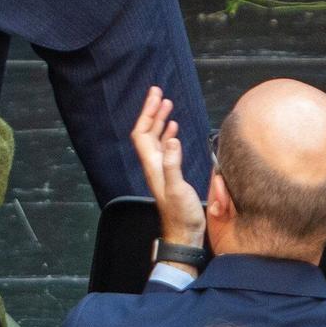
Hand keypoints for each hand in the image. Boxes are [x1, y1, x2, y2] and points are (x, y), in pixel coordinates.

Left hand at [131, 86, 203, 247]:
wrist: (183, 233)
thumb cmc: (181, 214)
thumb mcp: (177, 187)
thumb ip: (173, 163)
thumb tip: (170, 138)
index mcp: (152, 164)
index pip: (142, 132)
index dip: (147, 113)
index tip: (155, 96)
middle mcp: (153, 164)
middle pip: (147, 132)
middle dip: (152, 111)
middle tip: (159, 92)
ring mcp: (160, 169)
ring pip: (155, 138)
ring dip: (159, 120)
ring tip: (167, 105)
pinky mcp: (169, 174)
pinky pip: (165, 148)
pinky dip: (168, 134)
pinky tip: (173, 130)